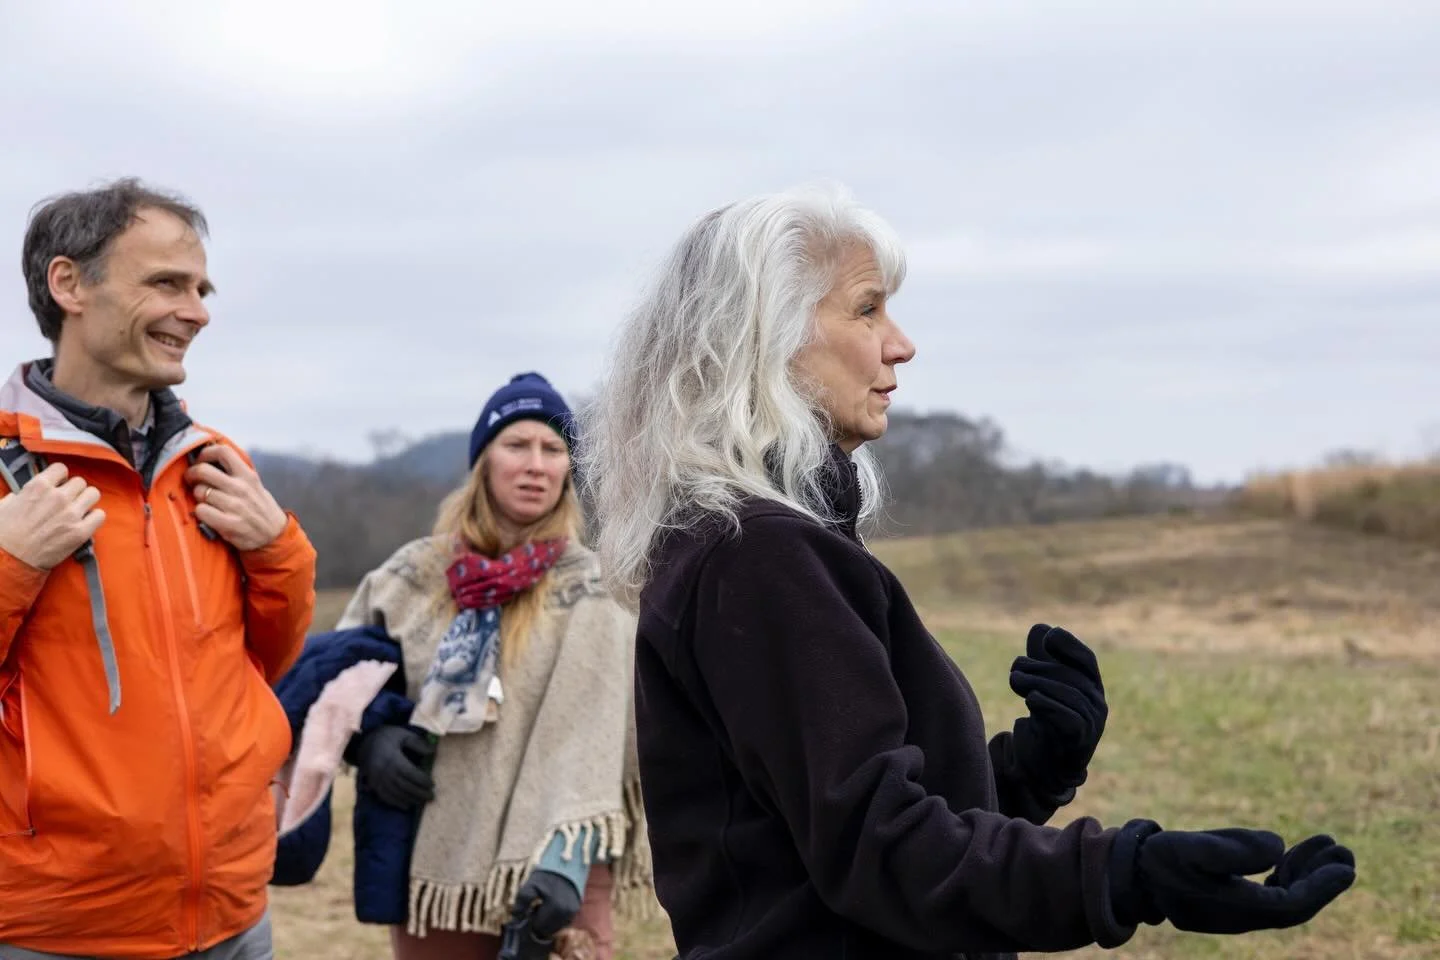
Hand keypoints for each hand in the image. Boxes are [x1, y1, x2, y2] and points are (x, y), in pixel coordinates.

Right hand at [0, 462, 104, 568]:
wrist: (10, 560)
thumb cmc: (5, 533)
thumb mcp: (6, 504)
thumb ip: (25, 493)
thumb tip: (33, 490)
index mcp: (38, 486)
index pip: (61, 468)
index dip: (59, 478)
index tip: (57, 486)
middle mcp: (58, 497)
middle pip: (80, 482)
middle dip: (74, 491)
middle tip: (67, 502)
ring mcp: (71, 514)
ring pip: (93, 494)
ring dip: (86, 501)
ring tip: (77, 510)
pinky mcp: (81, 532)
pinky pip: (100, 515)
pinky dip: (94, 518)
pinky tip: (84, 522)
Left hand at [184, 444, 287, 550]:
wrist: (274, 535)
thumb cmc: (260, 508)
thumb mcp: (254, 485)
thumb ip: (235, 473)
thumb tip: (209, 461)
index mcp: (248, 475)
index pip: (223, 451)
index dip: (205, 453)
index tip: (201, 460)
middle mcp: (241, 488)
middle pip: (203, 470)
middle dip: (191, 474)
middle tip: (191, 480)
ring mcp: (235, 506)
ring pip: (199, 492)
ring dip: (197, 496)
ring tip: (205, 500)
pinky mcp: (229, 524)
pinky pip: (201, 511)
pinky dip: (200, 512)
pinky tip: (207, 514)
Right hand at [352, 725, 435, 809]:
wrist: (363, 743)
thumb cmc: (386, 737)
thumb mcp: (402, 734)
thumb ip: (417, 742)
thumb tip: (432, 751)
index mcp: (393, 759)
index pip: (410, 773)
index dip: (422, 780)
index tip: (432, 784)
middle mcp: (385, 771)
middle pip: (404, 786)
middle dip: (419, 793)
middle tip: (431, 796)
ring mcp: (378, 780)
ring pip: (396, 793)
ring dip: (410, 799)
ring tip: (421, 802)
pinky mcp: (373, 785)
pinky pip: (385, 797)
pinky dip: (396, 803)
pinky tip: (406, 806)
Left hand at [511, 869, 581, 939]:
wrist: (566, 862)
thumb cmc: (546, 874)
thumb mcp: (530, 884)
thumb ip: (522, 902)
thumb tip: (515, 919)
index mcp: (555, 907)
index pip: (539, 927)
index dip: (532, 920)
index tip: (531, 908)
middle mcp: (567, 912)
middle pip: (548, 930)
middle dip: (540, 922)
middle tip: (538, 907)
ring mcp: (574, 911)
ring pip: (556, 927)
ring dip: (549, 921)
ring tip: (546, 905)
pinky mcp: (577, 908)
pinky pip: (563, 921)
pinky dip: (557, 918)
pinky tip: (554, 905)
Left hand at [1008, 623, 1106, 794]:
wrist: (1045, 766)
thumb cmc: (1046, 721)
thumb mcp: (1042, 685)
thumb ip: (1041, 658)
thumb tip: (1040, 628)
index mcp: (1090, 686)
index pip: (1086, 659)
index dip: (1068, 645)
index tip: (1047, 639)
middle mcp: (1096, 703)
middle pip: (1070, 675)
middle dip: (1039, 668)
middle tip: (1014, 671)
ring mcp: (1092, 724)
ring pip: (1069, 694)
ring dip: (1037, 683)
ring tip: (1014, 681)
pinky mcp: (1080, 742)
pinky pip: (1069, 718)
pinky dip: (1048, 705)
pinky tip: (1031, 700)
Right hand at [1111, 821, 1356, 933]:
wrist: (1133, 877)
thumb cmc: (1161, 859)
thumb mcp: (1192, 847)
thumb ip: (1234, 847)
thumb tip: (1277, 846)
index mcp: (1235, 907)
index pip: (1291, 903)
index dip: (1321, 887)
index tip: (1345, 866)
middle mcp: (1241, 916)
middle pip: (1295, 903)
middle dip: (1322, 879)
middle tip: (1344, 850)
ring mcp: (1236, 911)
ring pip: (1284, 896)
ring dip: (1307, 872)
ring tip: (1327, 843)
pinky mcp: (1229, 902)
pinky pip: (1269, 892)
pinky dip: (1287, 874)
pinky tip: (1292, 855)